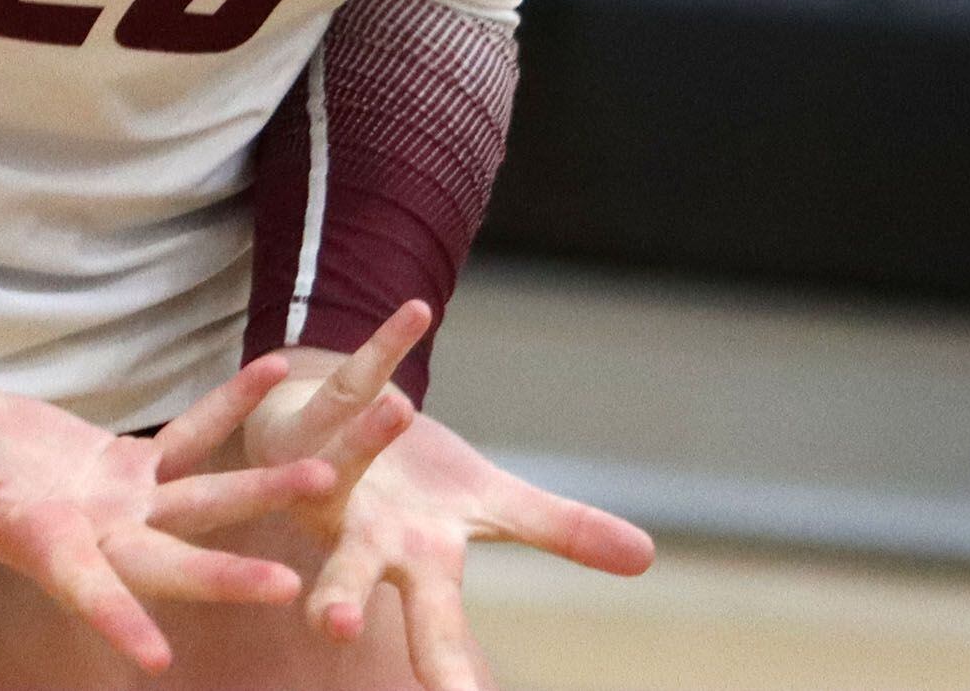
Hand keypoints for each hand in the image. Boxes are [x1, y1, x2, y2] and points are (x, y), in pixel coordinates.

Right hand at [0, 360, 339, 673]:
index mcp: (44, 545)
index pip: (85, 590)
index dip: (116, 619)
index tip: (156, 658)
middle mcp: (95, 536)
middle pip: (171, 561)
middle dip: (227, 575)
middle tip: (290, 586)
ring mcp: (118, 503)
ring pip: (202, 501)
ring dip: (260, 489)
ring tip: (326, 473)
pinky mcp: (126, 465)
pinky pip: (190, 435)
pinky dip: (230, 407)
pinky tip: (274, 373)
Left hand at [246, 307, 653, 690]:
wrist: (334, 423)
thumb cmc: (412, 485)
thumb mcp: (490, 506)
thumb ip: (561, 532)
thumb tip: (647, 556)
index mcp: (412, 562)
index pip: (434, 631)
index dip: (445, 672)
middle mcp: (361, 526)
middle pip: (350, 569)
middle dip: (341, 597)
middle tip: (332, 624)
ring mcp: (332, 466)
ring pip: (344, 460)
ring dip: (366, 441)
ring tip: (403, 409)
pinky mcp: (322, 408)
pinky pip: (356, 373)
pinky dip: (388, 345)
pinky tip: (419, 313)